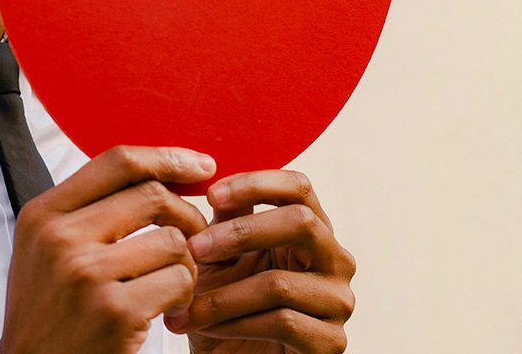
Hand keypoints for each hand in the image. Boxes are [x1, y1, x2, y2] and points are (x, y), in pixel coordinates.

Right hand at [0, 145, 215, 353]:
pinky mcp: (115, 311)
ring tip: (172, 286)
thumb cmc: (51, 309)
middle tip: (195, 239)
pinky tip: (170, 311)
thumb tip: (164, 170)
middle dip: (188, 215)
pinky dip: (185, 295)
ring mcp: (87, 274)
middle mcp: (60, 238)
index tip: (201, 166)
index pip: (117, 161)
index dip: (167, 158)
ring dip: (186, 264)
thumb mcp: (49, 247)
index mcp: (43, 214)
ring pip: (173, 240)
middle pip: (153, 195)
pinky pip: (178, 280)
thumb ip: (92, 208)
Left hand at [164, 171, 356, 353]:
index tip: (211, 194)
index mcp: (312, 229)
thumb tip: (215, 182)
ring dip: (222, 296)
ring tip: (183, 306)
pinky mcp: (331, 343)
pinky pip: (282, 323)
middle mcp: (334, 259)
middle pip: (301, 222)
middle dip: (241, 232)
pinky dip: (235, 325)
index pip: (299, 187)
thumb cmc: (230, 304)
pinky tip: (207, 329)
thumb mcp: (222, 256)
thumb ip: (226, 219)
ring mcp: (338, 301)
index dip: (257, 183)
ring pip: (279, 283)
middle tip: (194, 249)